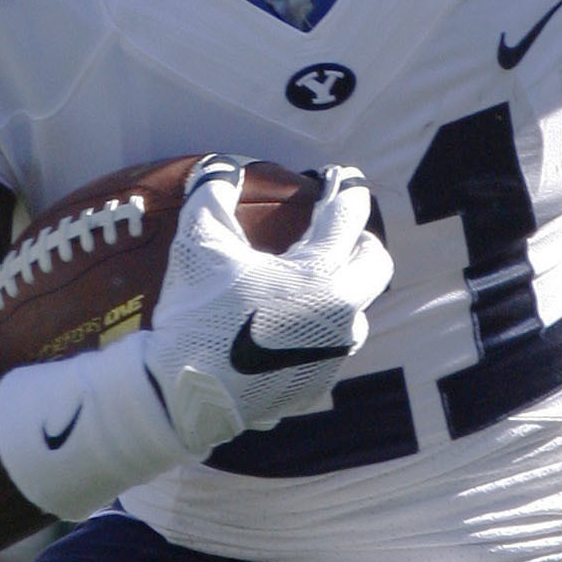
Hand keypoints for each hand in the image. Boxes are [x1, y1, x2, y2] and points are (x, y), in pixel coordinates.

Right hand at [137, 162, 394, 456]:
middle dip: (360, 242)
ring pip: (356, 311)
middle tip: (336, 234)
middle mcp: (339, 312)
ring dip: (341, 291)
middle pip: (375, 263)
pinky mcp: (316, 386)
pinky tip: (284, 329)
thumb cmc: (196, 315)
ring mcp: (332, 354)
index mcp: (318, 273)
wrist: (186, 395)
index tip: (339, 177)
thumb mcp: (198, 244)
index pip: (348, 214)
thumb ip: (213, 193)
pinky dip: (314, 332)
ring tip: (309, 285)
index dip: (346, 186)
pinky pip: (328, 350)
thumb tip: (222, 166)